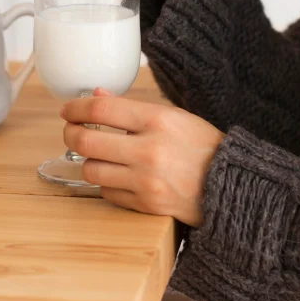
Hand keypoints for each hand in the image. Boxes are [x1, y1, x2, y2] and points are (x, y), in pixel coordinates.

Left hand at [60, 90, 223, 226]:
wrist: (231, 185)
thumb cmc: (203, 147)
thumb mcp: (174, 116)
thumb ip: (132, 107)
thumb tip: (96, 95)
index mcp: (158, 121)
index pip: (101, 109)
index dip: (76, 107)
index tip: (68, 109)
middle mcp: (149, 150)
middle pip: (87, 140)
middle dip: (71, 133)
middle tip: (72, 131)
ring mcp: (146, 181)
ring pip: (91, 169)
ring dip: (89, 161)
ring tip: (98, 155)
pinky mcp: (145, 205)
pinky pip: (107, 193)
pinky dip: (106, 183)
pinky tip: (118, 175)